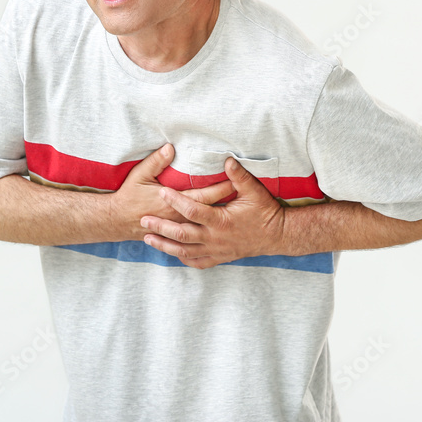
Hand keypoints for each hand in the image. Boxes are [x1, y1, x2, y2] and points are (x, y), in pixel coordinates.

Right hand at [111, 144, 234, 240]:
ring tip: (239, 210)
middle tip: (245, 193)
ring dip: (221, 216)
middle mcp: (180, 218)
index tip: (236, 179)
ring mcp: (178, 228)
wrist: (117, 220)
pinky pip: (196, 236)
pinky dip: (209, 231)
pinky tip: (219, 227)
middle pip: (211, 209)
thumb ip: (156, 162)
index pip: (205, 195)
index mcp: (174, 203)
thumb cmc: (129, 197)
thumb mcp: (140, 175)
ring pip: (206, 224)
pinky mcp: (174, 235)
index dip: (222, 187)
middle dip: (227, 201)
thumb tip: (171, 147)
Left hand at [140, 157, 286, 268]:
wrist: (277, 237)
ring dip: (165, 245)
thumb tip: (226, 159)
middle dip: (161, 227)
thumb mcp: (254, 191)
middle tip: (144, 220)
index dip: (176, 201)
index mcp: (222, 221)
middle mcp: (216, 238)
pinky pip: (197, 262)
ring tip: (148, 239)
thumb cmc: (265, 212)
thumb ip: (238, 176)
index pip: (193, 210)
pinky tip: (173, 254)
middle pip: (182, 234)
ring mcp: (216, 251)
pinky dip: (183, 259)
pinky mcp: (220, 258)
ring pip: (185, 252)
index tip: (162, 192)